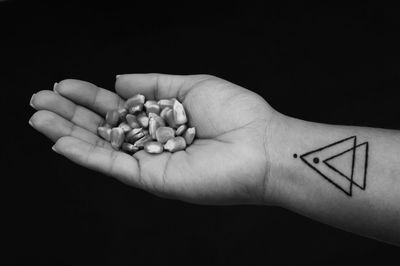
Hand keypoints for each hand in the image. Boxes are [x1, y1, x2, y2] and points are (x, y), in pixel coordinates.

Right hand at [29, 74, 277, 204]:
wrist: (261, 146)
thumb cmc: (236, 113)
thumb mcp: (189, 86)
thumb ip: (152, 84)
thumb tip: (118, 79)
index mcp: (162, 118)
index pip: (118, 107)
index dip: (90, 96)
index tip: (65, 85)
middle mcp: (153, 141)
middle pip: (103, 127)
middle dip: (70, 114)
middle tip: (39, 100)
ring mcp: (151, 162)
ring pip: (102, 148)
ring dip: (68, 133)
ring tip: (38, 117)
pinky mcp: (153, 179)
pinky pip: (114, 166)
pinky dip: (87, 155)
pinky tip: (61, 142)